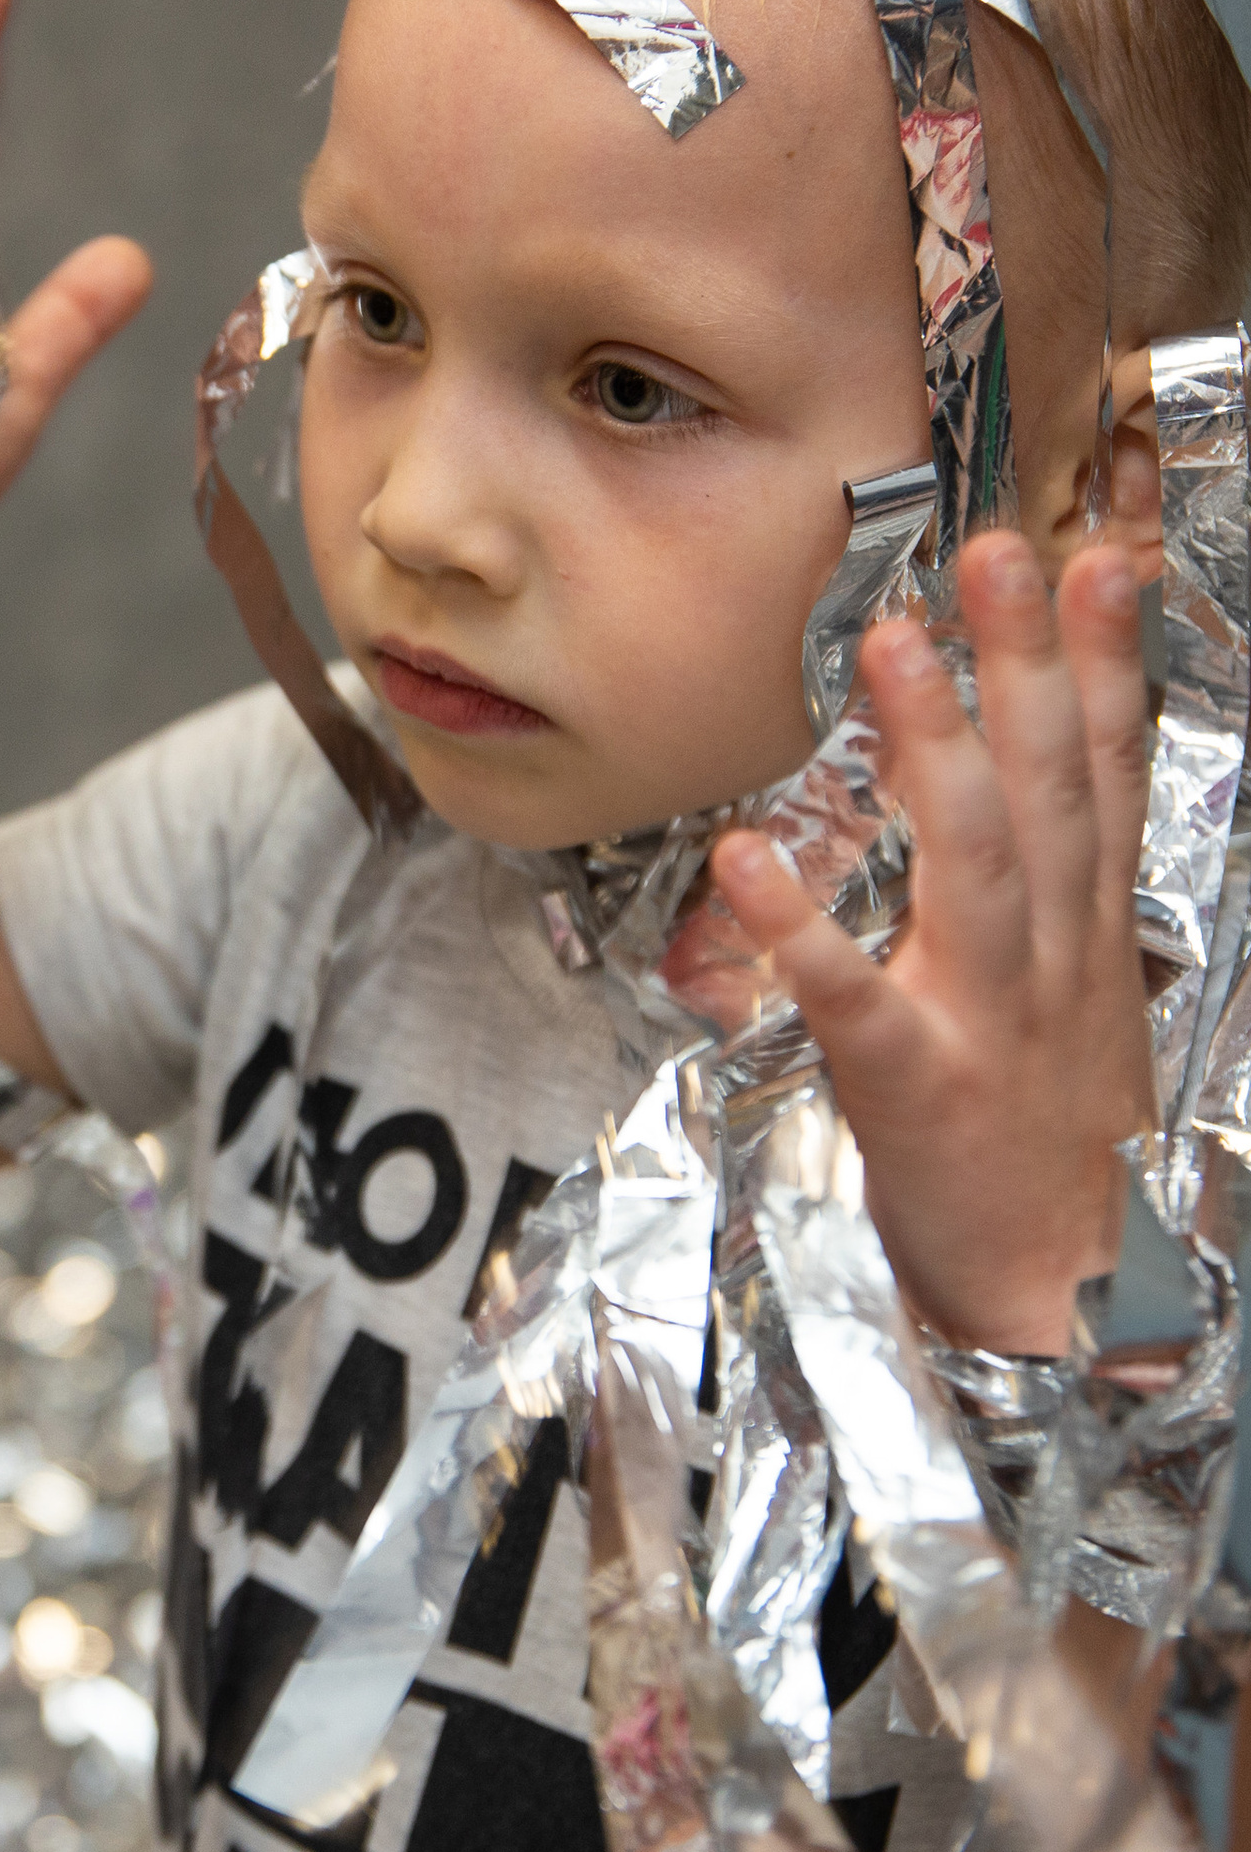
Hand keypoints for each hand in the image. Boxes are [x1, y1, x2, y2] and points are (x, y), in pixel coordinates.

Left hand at [711, 532, 1153, 1353]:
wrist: (1075, 1303)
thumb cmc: (1056, 1147)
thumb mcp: (1080, 1004)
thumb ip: (1050, 899)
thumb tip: (1018, 798)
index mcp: (1090, 935)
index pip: (1105, 776)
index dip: (1104, 665)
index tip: (1098, 558)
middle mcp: (1053, 957)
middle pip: (1044, 789)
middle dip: (1023, 663)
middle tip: (991, 548)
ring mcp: (988, 1018)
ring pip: (972, 862)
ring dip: (933, 750)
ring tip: (891, 644)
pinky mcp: (912, 1085)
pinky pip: (850, 998)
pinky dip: (799, 931)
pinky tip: (746, 857)